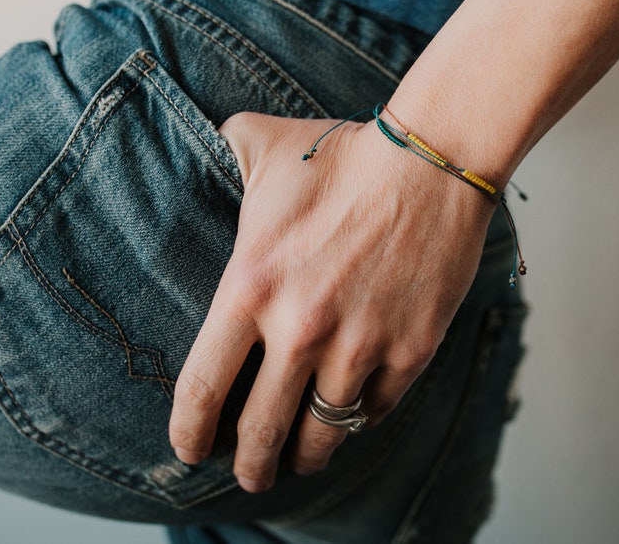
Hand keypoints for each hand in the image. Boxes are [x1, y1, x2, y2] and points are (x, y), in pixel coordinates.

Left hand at [168, 111, 494, 491]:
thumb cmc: (344, 157)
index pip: (201, 389)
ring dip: (307, 454)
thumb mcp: (265, 144)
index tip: (190, 448)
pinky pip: (376, 408)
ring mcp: (359, 345)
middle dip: (250, 466)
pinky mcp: (411, 350)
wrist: (430, 162)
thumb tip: (203, 142)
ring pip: (323, 433)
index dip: (188, 432)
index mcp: (251, 286)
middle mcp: (300, 328)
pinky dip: (360, 417)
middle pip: (259, 432)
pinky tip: (352, 412)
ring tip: (300, 457)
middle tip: (249, 476)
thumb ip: (224, 150)